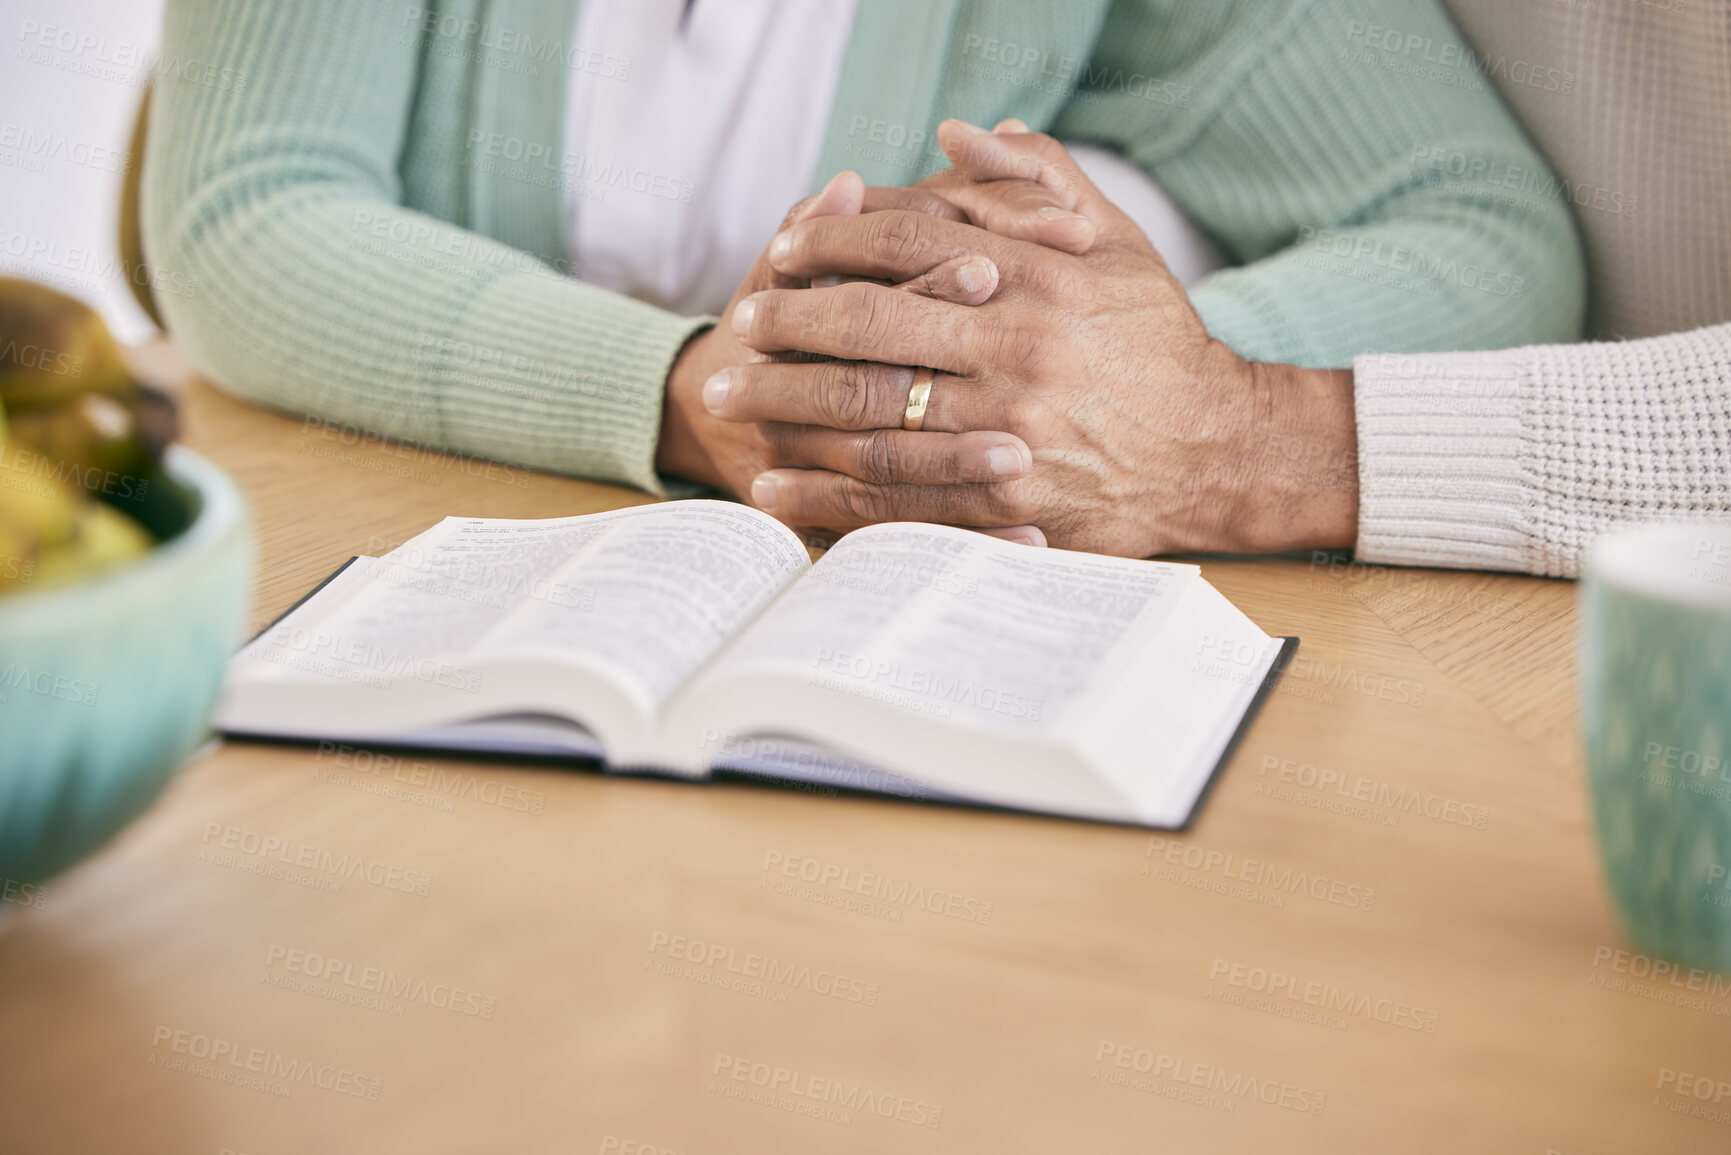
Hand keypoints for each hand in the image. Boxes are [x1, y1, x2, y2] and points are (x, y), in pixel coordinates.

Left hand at [716, 124, 1358, 555]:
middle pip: (868, 327)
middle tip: (736, 324)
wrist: (1220, 452)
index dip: (831, 242)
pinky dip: (826, 493)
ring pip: (868, 412)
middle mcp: (1016, 350)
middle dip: (787, 323)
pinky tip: (772, 485)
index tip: (783, 248)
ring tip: (728, 394)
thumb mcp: (1118, 242)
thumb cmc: (1161, 341)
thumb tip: (961, 131)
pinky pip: (896, 498)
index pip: (906, 246)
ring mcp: (1008, 431)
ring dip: (785, 403)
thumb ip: (1041, 180)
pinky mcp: (1004, 503)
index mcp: (1037, 280)